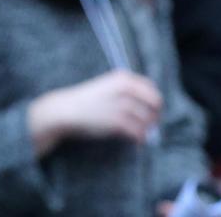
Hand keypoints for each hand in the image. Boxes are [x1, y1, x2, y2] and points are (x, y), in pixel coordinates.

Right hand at [27, 69, 162, 155]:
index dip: (154, 102)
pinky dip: (140, 138)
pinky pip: (139, 132)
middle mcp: (125, 89)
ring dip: (147, 129)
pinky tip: (136, 141)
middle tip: (150, 125)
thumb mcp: (108, 87)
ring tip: (141, 134)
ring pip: (148, 120)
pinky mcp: (117, 122)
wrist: (66, 110)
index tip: (151, 111)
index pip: (152, 89)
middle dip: (155, 116)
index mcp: (123, 78)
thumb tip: (151, 106)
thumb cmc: (88, 100)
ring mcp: (121, 105)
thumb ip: (128, 91)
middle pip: (155, 104)